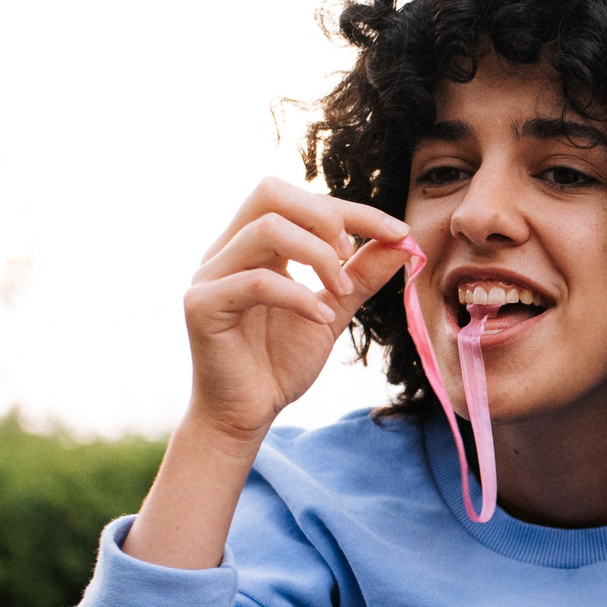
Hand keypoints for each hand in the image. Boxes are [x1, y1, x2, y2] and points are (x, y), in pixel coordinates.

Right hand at [181, 177, 415, 443]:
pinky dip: (299, 296)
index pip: (300, 200)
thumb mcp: (333, 311)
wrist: (247, 415)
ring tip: (341, 291)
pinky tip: (321, 318)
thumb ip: (361, 275)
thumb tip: (404, 240)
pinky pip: (255, 282)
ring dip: (317, 256)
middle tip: (352, 255)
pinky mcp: (202, 306)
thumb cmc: (280, 363)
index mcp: (253, 244)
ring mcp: (210, 275)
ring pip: (265, 229)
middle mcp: (226, 250)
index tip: (398, 232)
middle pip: (270, 191)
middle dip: (325, 215)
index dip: (353, 210)